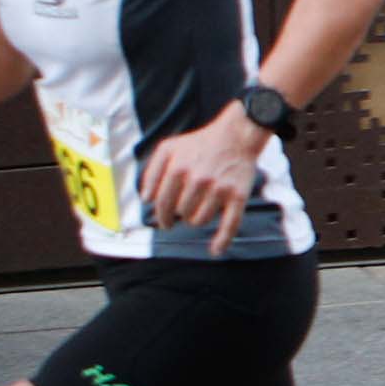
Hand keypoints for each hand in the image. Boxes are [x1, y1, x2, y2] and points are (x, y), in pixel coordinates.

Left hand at [138, 111, 268, 235]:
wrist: (237, 134)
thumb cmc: (199, 142)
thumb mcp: (168, 148)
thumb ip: (152, 171)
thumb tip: (146, 199)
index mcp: (179, 168)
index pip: (163, 203)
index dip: (161, 216)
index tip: (165, 222)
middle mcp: (198, 180)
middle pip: (181, 213)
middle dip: (181, 214)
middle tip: (186, 208)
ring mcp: (219, 189)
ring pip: (200, 220)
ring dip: (197, 219)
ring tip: (199, 209)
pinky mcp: (238, 196)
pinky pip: (230, 224)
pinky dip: (222, 240)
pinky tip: (215, 250)